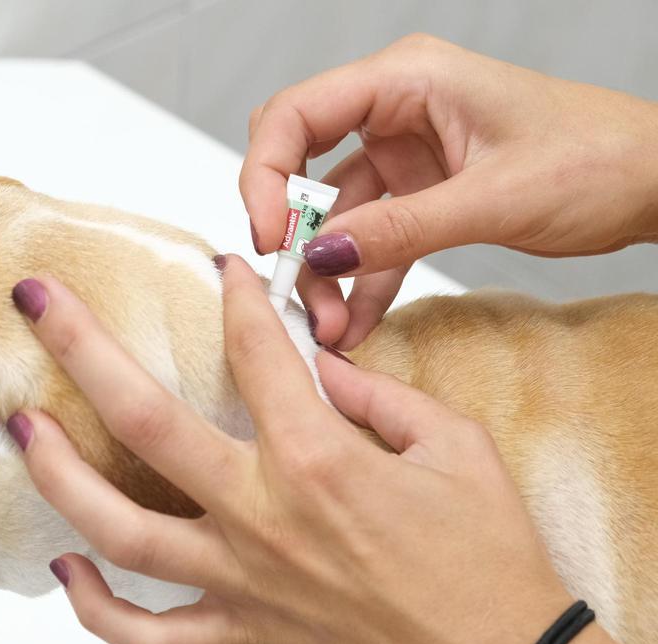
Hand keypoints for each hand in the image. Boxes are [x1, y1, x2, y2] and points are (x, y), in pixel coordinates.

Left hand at [6, 256, 647, 643]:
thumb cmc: (489, 561)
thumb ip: (377, 395)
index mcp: (320, 461)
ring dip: (59, 474)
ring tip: (22, 429)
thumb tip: (318, 363)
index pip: (254, 353)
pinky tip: (64, 569)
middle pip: (145, 422)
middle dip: (81, 348)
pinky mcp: (242, 633)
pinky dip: (94, 609)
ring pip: (120, 530)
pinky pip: (146, 635)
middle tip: (36, 302)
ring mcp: (242, 581)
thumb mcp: (455, 447)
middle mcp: (263, 517)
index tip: (220, 267)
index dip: (234, 297)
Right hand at [240, 34, 657, 348]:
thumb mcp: (494, 198)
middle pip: (299, 162)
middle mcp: (396, 108)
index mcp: (407, 78)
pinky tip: (356, 321)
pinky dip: (361, 279)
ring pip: (333, 211)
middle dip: (291, 229)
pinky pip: (372, 237)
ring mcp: (405, 150)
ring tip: (330, 324)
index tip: (269, 239)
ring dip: (326, 269)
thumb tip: (322, 255)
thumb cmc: (601, 159)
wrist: (657, 182)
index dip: (265, 175)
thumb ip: (400, 228)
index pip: (295, 113)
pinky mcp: (420, 190)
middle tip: (293, 284)